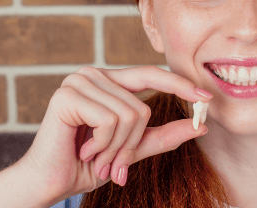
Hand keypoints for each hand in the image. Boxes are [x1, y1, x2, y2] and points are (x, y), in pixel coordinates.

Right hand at [16, 66, 211, 204]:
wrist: (49, 182)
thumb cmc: (88, 164)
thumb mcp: (133, 148)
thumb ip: (164, 135)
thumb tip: (201, 126)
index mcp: (110, 81)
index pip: (152, 74)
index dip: (180, 85)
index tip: (207, 98)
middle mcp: (95, 74)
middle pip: (142, 106)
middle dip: (132, 143)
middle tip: (115, 165)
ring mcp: (80, 81)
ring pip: (129, 114)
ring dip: (116, 148)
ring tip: (96, 158)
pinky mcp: (68, 95)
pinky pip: (110, 120)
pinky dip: (103, 145)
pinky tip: (84, 150)